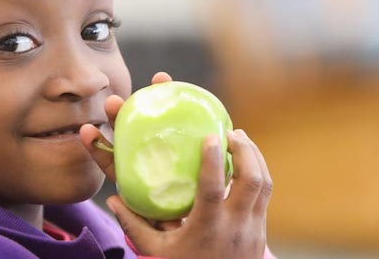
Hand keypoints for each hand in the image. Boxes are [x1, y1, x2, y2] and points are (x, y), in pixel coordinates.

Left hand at [80, 72, 183, 229]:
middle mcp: (151, 169)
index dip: (99, 148)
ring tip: (159, 80)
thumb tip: (114, 201)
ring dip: (157, 102)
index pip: (114, 165)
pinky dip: (192, 113)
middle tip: (113, 100)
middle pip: (133, 139)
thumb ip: (137, 220)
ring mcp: (173, 159)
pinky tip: (191, 93)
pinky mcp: (197, 156)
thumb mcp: (154, 235)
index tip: (85, 130)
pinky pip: (192, 132)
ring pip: (159, 129)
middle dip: (121, 116)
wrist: (209, 237)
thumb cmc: (177, 240)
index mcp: (137, 186)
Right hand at [107, 129, 271, 258]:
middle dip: (245, 150)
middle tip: (230, 131)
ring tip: (239, 138)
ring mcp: (253, 228)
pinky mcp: (261, 229)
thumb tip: (113, 200)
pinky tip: (246, 160)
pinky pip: (265, 194)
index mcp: (207, 229)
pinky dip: (258, 171)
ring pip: (264, 184)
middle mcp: (235, 226)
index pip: (213, 190)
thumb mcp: (157, 252)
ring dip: (255, 156)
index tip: (210, 136)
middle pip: (251, 181)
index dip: (213, 161)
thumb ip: (136, 227)